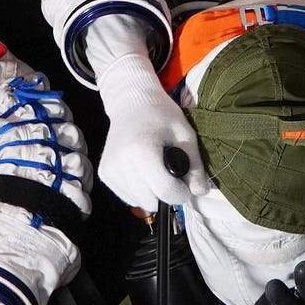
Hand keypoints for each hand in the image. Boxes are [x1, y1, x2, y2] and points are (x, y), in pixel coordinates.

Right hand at [88, 17, 209, 209]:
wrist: (131, 101)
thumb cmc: (161, 115)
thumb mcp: (185, 135)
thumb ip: (195, 166)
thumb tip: (200, 192)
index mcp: (142, 150)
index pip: (164, 191)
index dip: (181, 193)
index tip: (186, 184)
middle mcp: (121, 162)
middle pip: (150, 202)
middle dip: (166, 194)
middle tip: (170, 173)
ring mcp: (109, 169)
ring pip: (139, 202)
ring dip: (151, 192)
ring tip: (155, 167)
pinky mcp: (104, 173)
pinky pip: (128, 196)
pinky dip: (139, 190)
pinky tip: (142, 170)